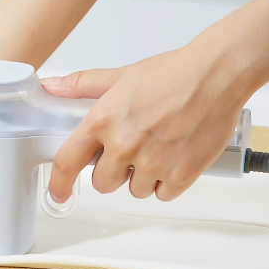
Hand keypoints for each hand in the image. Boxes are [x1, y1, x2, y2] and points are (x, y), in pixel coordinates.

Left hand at [41, 47, 247, 201]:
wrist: (216, 75)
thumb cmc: (171, 73)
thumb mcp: (120, 77)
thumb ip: (81, 85)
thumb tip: (51, 86)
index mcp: (103, 121)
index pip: (67, 163)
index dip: (59, 184)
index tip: (58, 193)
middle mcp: (124, 146)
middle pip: (102, 184)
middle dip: (111, 173)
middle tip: (127, 152)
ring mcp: (152, 163)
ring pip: (134, 190)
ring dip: (141, 177)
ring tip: (156, 149)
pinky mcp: (180, 175)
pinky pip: (163, 195)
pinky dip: (167, 182)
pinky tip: (173, 158)